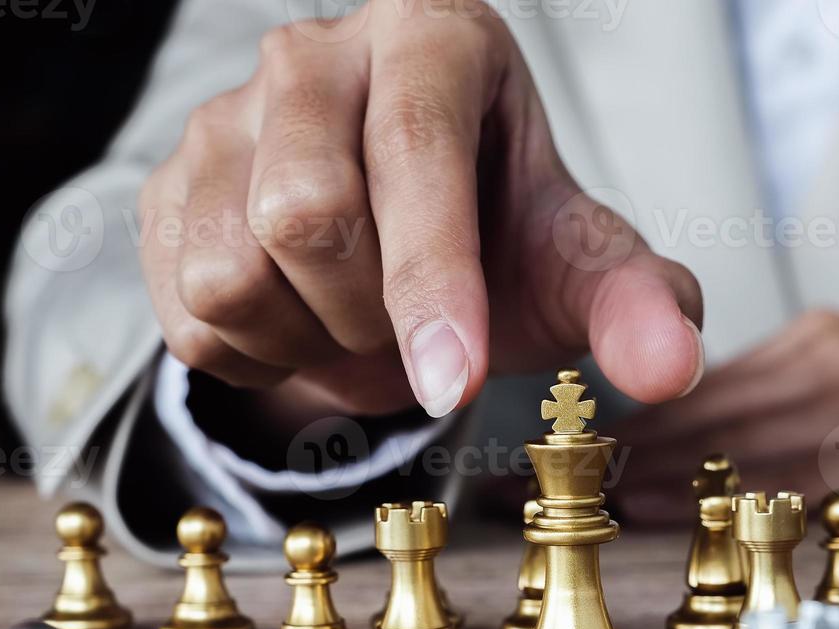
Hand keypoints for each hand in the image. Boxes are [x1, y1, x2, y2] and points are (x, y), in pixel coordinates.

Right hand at [138, 0, 702, 418]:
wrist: (405, 246)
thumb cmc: (501, 234)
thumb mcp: (574, 261)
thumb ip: (633, 302)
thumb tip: (673, 367)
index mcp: (429, 36)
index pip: (415, 151)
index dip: (432, 278)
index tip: (453, 381)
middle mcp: (311, 55)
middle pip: (303, 215)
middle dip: (374, 315)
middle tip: (420, 329)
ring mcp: (220, 116)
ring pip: (232, 273)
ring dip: (312, 341)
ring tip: (362, 319)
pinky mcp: (165, 187)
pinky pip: (186, 315)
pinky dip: (258, 357)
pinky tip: (308, 323)